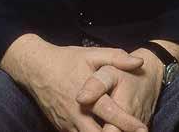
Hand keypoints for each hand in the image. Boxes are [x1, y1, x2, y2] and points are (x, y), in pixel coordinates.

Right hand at [0, 34, 147, 131]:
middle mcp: (77, 114)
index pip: (111, 113)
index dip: (128, 123)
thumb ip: (116, 58)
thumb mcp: (91, 54)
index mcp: (87, 95)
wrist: (35, 68)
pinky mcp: (61, 128)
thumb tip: (139, 62)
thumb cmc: (66, 60)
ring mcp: (68, 124)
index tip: (143, 128)